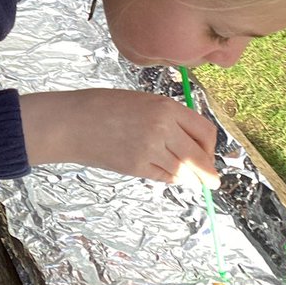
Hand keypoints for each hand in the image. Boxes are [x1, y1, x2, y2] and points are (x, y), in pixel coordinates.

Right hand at [19, 88, 219, 190]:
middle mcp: (162, 128)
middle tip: (212, 181)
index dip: (210, 147)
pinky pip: (164, 177)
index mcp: (166, 107)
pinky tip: (169, 175)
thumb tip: (192, 142)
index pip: (204, 131)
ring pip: (182, 171)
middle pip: (197, 156)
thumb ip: (169, 119)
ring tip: (192, 180)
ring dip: (190, 177)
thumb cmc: (104, 107)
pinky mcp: (136, 167)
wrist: (73, 122)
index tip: (209, 154)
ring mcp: (149, 149)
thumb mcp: (143, 102)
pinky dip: (171, 179)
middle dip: (207, 172)